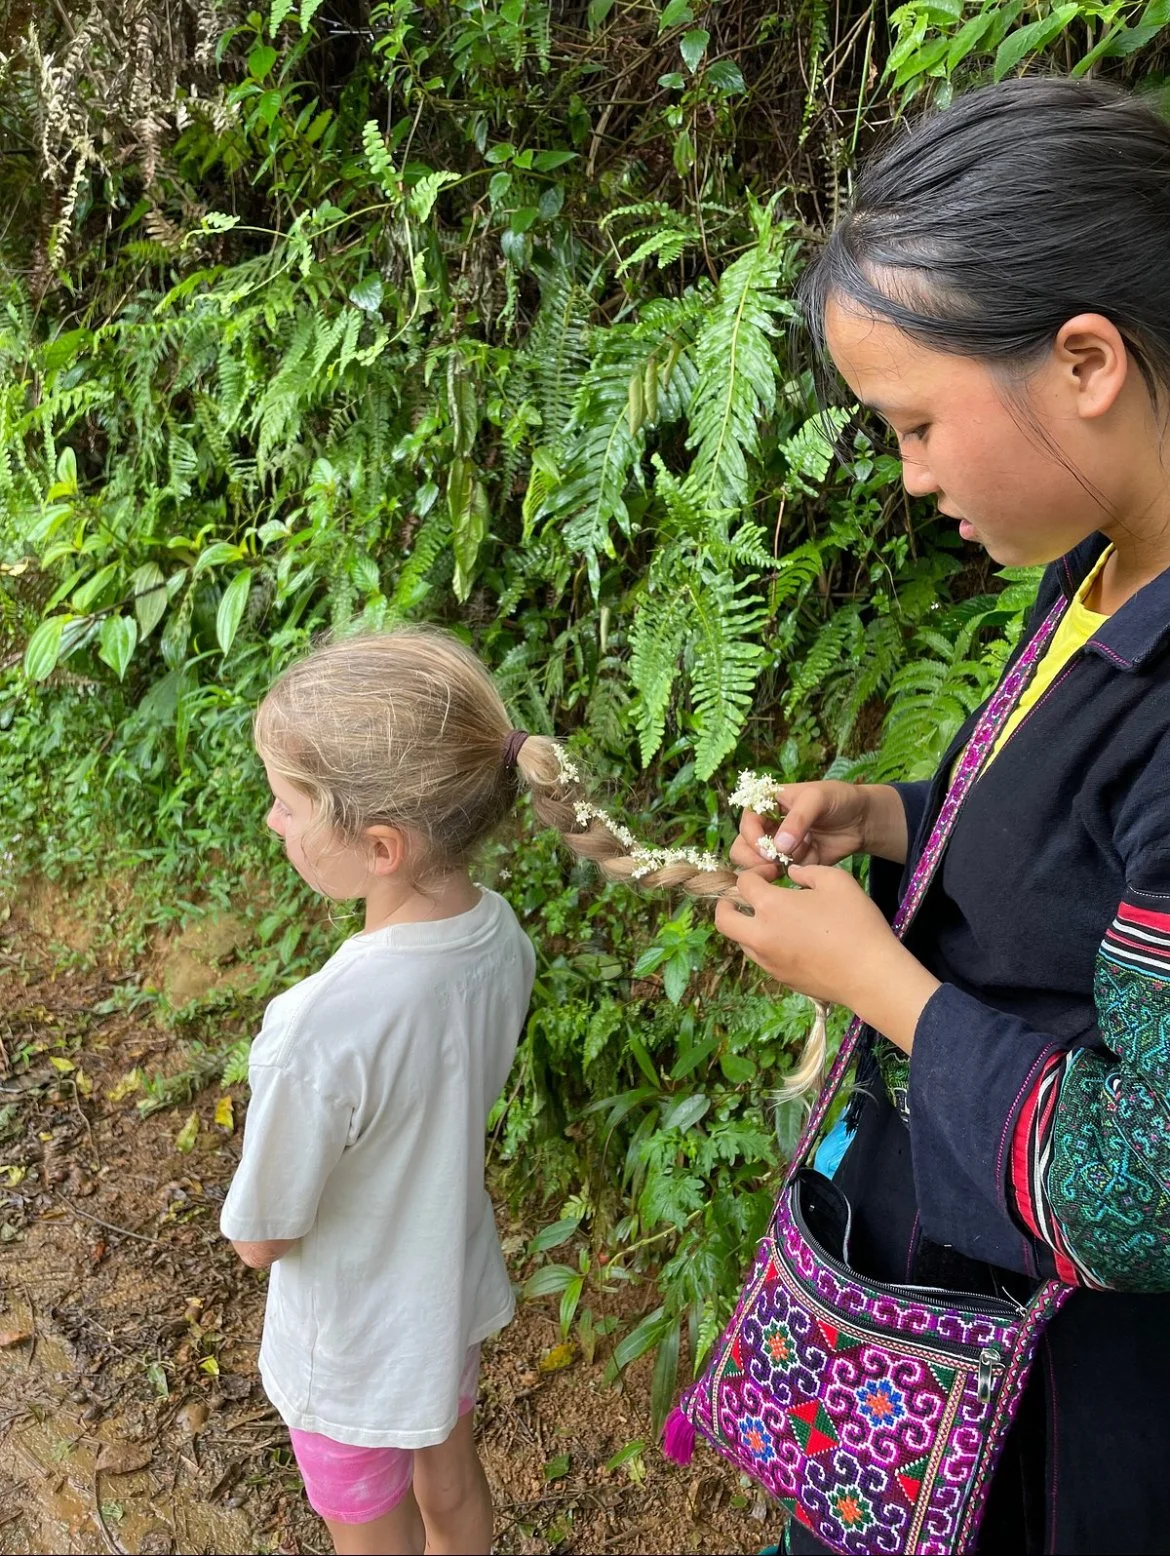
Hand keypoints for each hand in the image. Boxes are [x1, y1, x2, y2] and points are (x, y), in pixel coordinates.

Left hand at [714, 865, 939, 1051]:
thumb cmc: (856, 923)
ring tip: (772, 918)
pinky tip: (791, 939)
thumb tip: (791, 875)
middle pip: (723, 919)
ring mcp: (768, 961)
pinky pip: (761, 958)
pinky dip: (765, 945)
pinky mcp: (780, 979)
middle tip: (743, 898)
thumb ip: (807, 872)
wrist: (870, 975)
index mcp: (770, 907)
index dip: (756, 873)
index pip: (744, 883)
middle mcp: (760, 936)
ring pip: (741, 941)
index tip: (773, 873)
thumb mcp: (836, 881)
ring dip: (747, 926)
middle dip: (726, 904)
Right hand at [729, 781, 907, 879]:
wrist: (863, 819)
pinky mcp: (793, 863)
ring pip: (757, 864)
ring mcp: (780, 847)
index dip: (752, 836)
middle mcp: (769, 826)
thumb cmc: (838, 798)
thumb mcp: (817, 798)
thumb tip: (780, 846)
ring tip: (785, 869)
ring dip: (768, 868)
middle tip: (771, 865)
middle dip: (753, 858)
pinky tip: (802, 870)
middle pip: (743, 846)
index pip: (747, 821)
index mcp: (768, 803)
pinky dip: (788, 876)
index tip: (767, 848)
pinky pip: (781, 874)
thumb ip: (798, 819)